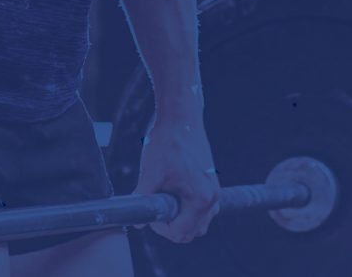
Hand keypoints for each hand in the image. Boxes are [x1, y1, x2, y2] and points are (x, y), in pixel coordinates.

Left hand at [135, 113, 220, 242]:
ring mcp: (215, 191)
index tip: (150, 214)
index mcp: (200, 199)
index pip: (180, 233)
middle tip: (156, 208)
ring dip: (181, 218)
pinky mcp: (212, 184)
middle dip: (171, 226)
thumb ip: (143, 201)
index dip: (160, 229)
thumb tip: (136, 222)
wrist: (180, 118)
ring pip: (198, 222)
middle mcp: (213, 198)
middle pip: (191, 232)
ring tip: (164, 198)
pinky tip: (173, 192)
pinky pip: (202, 209)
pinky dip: (188, 208)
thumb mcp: (150, 174)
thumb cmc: (166, 143)